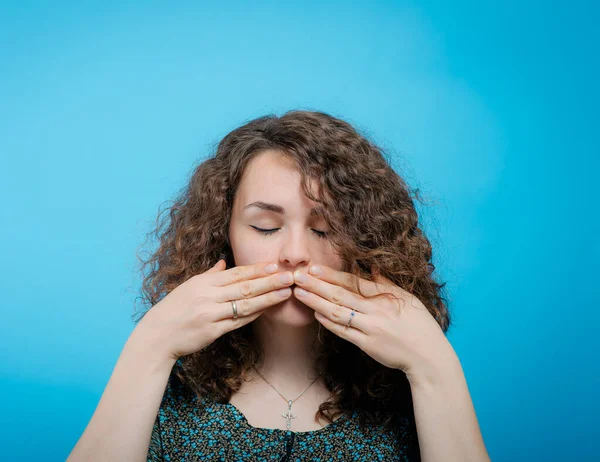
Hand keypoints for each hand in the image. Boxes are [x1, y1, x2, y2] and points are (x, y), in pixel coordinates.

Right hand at [136, 259, 294, 360]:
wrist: (157, 335)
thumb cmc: (174, 308)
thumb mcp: (189, 286)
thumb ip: (209, 275)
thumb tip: (223, 263)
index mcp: (204, 282)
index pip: (236, 273)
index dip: (257, 270)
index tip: (275, 265)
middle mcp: (208, 296)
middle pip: (245, 287)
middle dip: (269, 281)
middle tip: (289, 276)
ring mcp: (211, 314)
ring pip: (245, 304)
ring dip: (268, 298)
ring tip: (285, 292)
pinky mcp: (212, 331)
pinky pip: (237, 322)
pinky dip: (253, 315)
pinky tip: (267, 310)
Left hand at [292, 264, 454, 381]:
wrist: (427, 355)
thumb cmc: (419, 324)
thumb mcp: (406, 297)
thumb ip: (386, 283)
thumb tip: (371, 266)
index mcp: (386, 296)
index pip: (353, 282)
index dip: (331, 275)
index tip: (314, 268)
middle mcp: (376, 310)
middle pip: (340, 295)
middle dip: (317, 285)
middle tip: (298, 276)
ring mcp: (370, 328)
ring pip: (337, 312)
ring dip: (316, 302)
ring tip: (299, 293)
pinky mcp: (367, 345)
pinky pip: (343, 332)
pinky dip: (328, 322)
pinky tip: (315, 313)